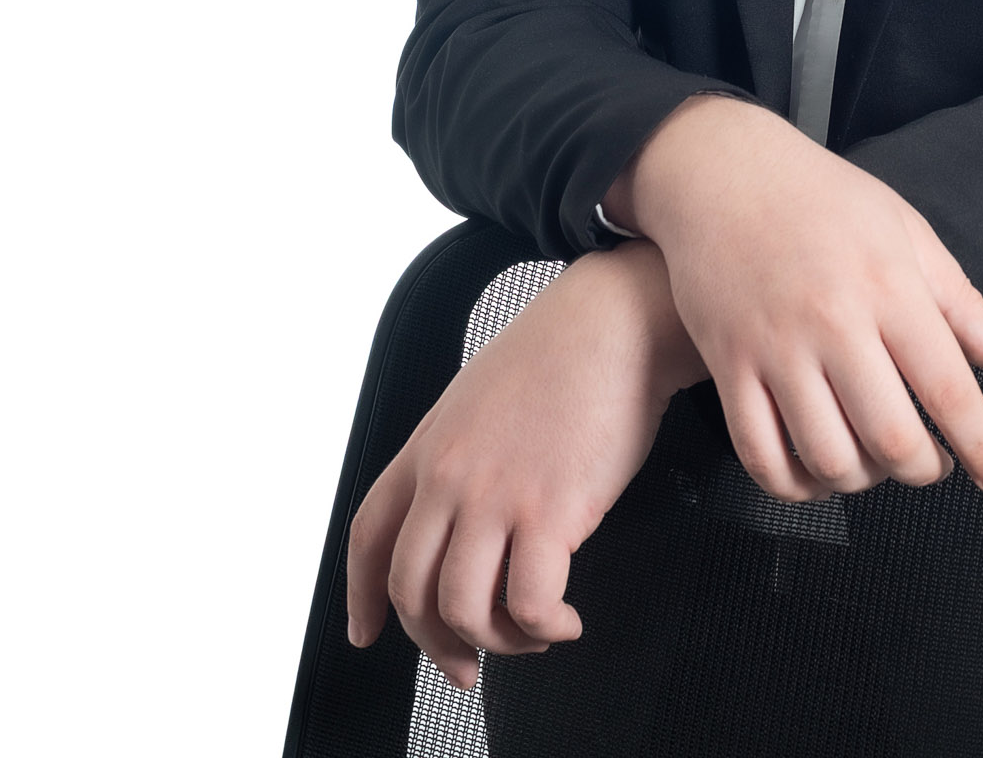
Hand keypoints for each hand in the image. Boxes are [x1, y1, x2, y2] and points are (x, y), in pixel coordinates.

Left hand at [344, 240, 705, 689]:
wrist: (619, 319)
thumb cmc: (567, 349)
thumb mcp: (481, 393)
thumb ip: (459, 448)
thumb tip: (464, 509)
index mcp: (429, 445)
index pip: (369, 535)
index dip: (363, 596)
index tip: (369, 629)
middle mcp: (450, 476)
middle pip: (411, 591)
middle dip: (437, 643)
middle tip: (467, 663)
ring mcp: (495, 495)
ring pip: (463, 609)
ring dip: (499, 640)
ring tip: (533, 634)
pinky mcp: (551, 510)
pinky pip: (529, 604)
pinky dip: (545, 628)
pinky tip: (565, 620)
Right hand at [607, 97, 982, 504]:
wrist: (723, 172)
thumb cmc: (821, 198)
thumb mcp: (904, 229)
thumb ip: (958, 301)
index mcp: (888, 285)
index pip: (946, 386)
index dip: (979, 444)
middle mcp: (833, 322)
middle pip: (891, 437)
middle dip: (923, 470)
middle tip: (932, 464)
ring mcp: (775, 347)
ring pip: (827, 457)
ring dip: (862, 482)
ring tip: (874, 462)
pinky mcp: (727, 365)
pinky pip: (760, 453)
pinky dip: (793, 484)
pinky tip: (815, 470)